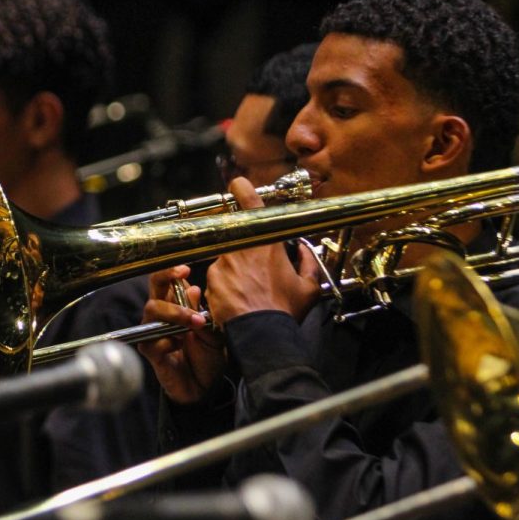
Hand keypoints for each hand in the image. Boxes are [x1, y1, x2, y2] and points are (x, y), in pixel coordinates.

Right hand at [137, 264, 226, 404]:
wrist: (205, 386)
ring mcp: (152, 332)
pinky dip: (169, 341)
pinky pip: (152, 339)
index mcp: (176, 304)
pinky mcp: (149, 351)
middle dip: (170, 285)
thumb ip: (202, 312)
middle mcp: (161, 315)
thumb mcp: (213, 332)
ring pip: (152, 311)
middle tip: (192, 297)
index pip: (166, 279)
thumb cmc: (208, 355)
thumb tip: (193, 289)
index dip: (170, 270)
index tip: (184, 270)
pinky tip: (179, 347)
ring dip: (176, 315)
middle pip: (154, 289)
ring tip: (194, 325)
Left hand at [204, 177, 321, 324]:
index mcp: (264, 244)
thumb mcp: (309, 287)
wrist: (260, 335)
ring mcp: (221, 265)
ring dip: (236, 274)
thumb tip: (302, 249)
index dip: (242, 190)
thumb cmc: (284, 311)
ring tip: (250, 295)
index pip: (250, 204)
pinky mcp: (209, 283)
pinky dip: (226, 289)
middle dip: (246, 255)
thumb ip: (307, 262)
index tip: (238, 184)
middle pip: (238, 241)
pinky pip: (217, 281)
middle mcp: (239, 249)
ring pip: (227, 262)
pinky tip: (239, 303)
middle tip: (257, 275)